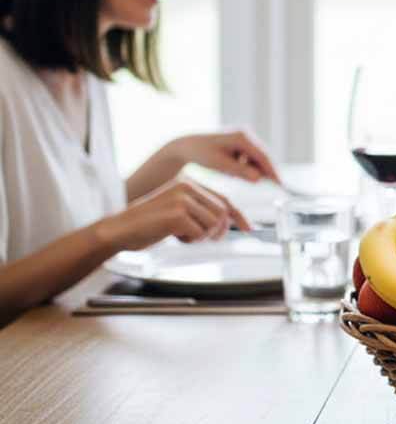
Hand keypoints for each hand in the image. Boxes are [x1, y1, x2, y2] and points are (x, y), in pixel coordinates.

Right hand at [98, 178, 251, 251]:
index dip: (238, 215)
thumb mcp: (178, 212)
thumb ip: (200, 211)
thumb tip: (228, 221)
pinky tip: (171, 236)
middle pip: (221, 214)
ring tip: (179, 234)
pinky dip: (189, 241)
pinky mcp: (177, 213)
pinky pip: (199, 233)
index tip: (249, 227)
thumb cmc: (148, 224)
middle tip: (196, 238)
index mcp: (188, 182)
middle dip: (215, 232)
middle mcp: (187, 186)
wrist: (118, 230)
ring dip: (200, 237)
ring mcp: (182, 198)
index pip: (223, 199)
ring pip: (213, 224)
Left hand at [168, 130, 279, 183]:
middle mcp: (245, 134)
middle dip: (265, 171)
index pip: (263, 156)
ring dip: (252, 169)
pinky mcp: (241, 141)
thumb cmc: (201, 155)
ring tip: (237, 177)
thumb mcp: (221, 165)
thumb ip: (241, 172)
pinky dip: (246, 166)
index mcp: (242, 137)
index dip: (272, 171)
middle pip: (262, 156)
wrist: (188, 146)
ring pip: (256, 157)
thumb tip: (259, 179)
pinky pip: (250, 156)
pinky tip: (234, 172)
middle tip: (271, 186)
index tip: (279, 184)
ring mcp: (244, 136)